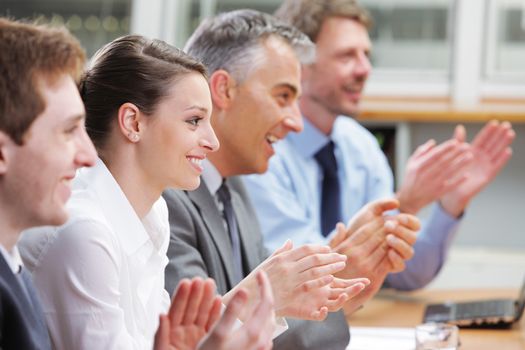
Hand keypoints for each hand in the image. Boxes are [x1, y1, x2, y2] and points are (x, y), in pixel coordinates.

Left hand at [153, 277, 221, 349]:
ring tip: (210, 283)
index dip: (181, 296)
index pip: (176, 310)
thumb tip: (161, 316)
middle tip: (200, 279)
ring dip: (206, 298)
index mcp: (171, 333)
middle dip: (195, 292)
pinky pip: (212, 324)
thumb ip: (160, 334)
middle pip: (190, 308)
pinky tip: (218, 300)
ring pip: (202, 313)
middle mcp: (184, 332)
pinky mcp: (208, 342)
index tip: (186, 282)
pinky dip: (216, 312)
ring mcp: (196, 336)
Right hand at [198, 271, 274, 349]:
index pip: (267, 302)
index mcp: (254, 333)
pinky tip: (252, 322)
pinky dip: (261, 322)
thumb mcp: (218, 333)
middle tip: (259, 283)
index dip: (265, 285)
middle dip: (265, 295)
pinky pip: (264, 334)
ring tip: (256, 300)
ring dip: (264, 308)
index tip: (260, 274)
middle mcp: (262, 342)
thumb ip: (231, 311)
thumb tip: (244, 290)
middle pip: (270, 312)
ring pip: (269, 324)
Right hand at [227, 241, 349, 320]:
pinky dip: (322, 279)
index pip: (306, 249)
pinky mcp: (292, 291)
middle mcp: (288, 266)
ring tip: (341, 265)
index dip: (319, 248)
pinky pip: (310, 283)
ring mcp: (290, 278)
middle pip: (314, 258)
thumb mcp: (268, 262)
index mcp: (283, 257)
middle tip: (342, 257)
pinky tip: (331, 278)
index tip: (329, 249)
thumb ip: (281, 252)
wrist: (248, 297)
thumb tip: (290, 241)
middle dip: (330, 257)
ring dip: (331, 266)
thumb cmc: (258, 280)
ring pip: (315, 269)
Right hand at [329, 199, 419, 314]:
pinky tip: (396, 249)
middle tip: (396, 221)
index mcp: (346, 248)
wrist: (337, 299)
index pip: (365, 230)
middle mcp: (357, 255)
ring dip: (394, 238)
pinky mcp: (375, 277)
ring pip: (385, 247)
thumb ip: (336, 239)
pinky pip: (388, 260)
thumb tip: (341, 225)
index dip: (376, 222)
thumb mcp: (328, 257)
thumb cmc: (330, 276)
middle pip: (377, 236)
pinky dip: (394, 253)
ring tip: (400, 231)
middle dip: (388, 227)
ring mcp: (367, 266)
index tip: (383, 217)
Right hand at [397, 137, 472, 214]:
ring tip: (470, 157)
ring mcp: (432, 184)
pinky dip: (458, 181)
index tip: (456, 142)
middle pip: (444, 162)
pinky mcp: (437, 193)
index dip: (445, 148)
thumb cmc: (411, 178)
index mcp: (419, 166)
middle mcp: (426, 175)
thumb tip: (433, 142)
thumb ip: (421, 152)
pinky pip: (450, 186)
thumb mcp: (411, 163)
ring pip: (448, 173)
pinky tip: (467, 176)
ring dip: (460, 165)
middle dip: (456, 154)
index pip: (434, 155)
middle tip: (467, 146)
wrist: (409, 199)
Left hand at [440, 121, 514, 216]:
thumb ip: (458, 141)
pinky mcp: (487, 176)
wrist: (450, 192)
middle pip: (492, 143)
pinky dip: (502, 159)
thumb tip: (460, 127)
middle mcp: (481, 158)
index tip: (495, 122)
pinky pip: (496, 166)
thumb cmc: (451, 173)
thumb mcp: (454, 155)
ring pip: (496, 152)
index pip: (482, 139)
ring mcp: (485, 166)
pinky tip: (508, 151)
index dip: (489, 131)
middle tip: (506, 124)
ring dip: (503, 143)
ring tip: (510, 133)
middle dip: (499, 134)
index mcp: (472, 152)